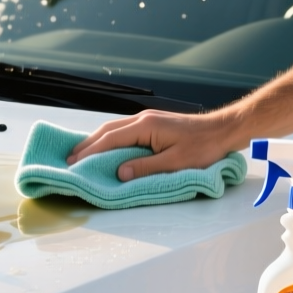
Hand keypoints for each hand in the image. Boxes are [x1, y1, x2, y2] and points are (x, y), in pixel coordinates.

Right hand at [67, 109, 245, 180]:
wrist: (223, 130)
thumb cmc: (203, 148)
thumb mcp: (175, 163)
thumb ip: (145, 168)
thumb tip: (119, 173)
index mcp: (145, 126)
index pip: (110, 139)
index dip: (90, 151)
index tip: (73, 163)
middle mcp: (143, 119)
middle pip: (107, 130)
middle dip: (87, 144)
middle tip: (69, 159)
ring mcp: (148, 119)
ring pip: (114, 128)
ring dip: (96, 140)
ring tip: (81, 154)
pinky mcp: (154, 123)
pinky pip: (124, 130)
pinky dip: (110, 138)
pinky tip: (106, 147)